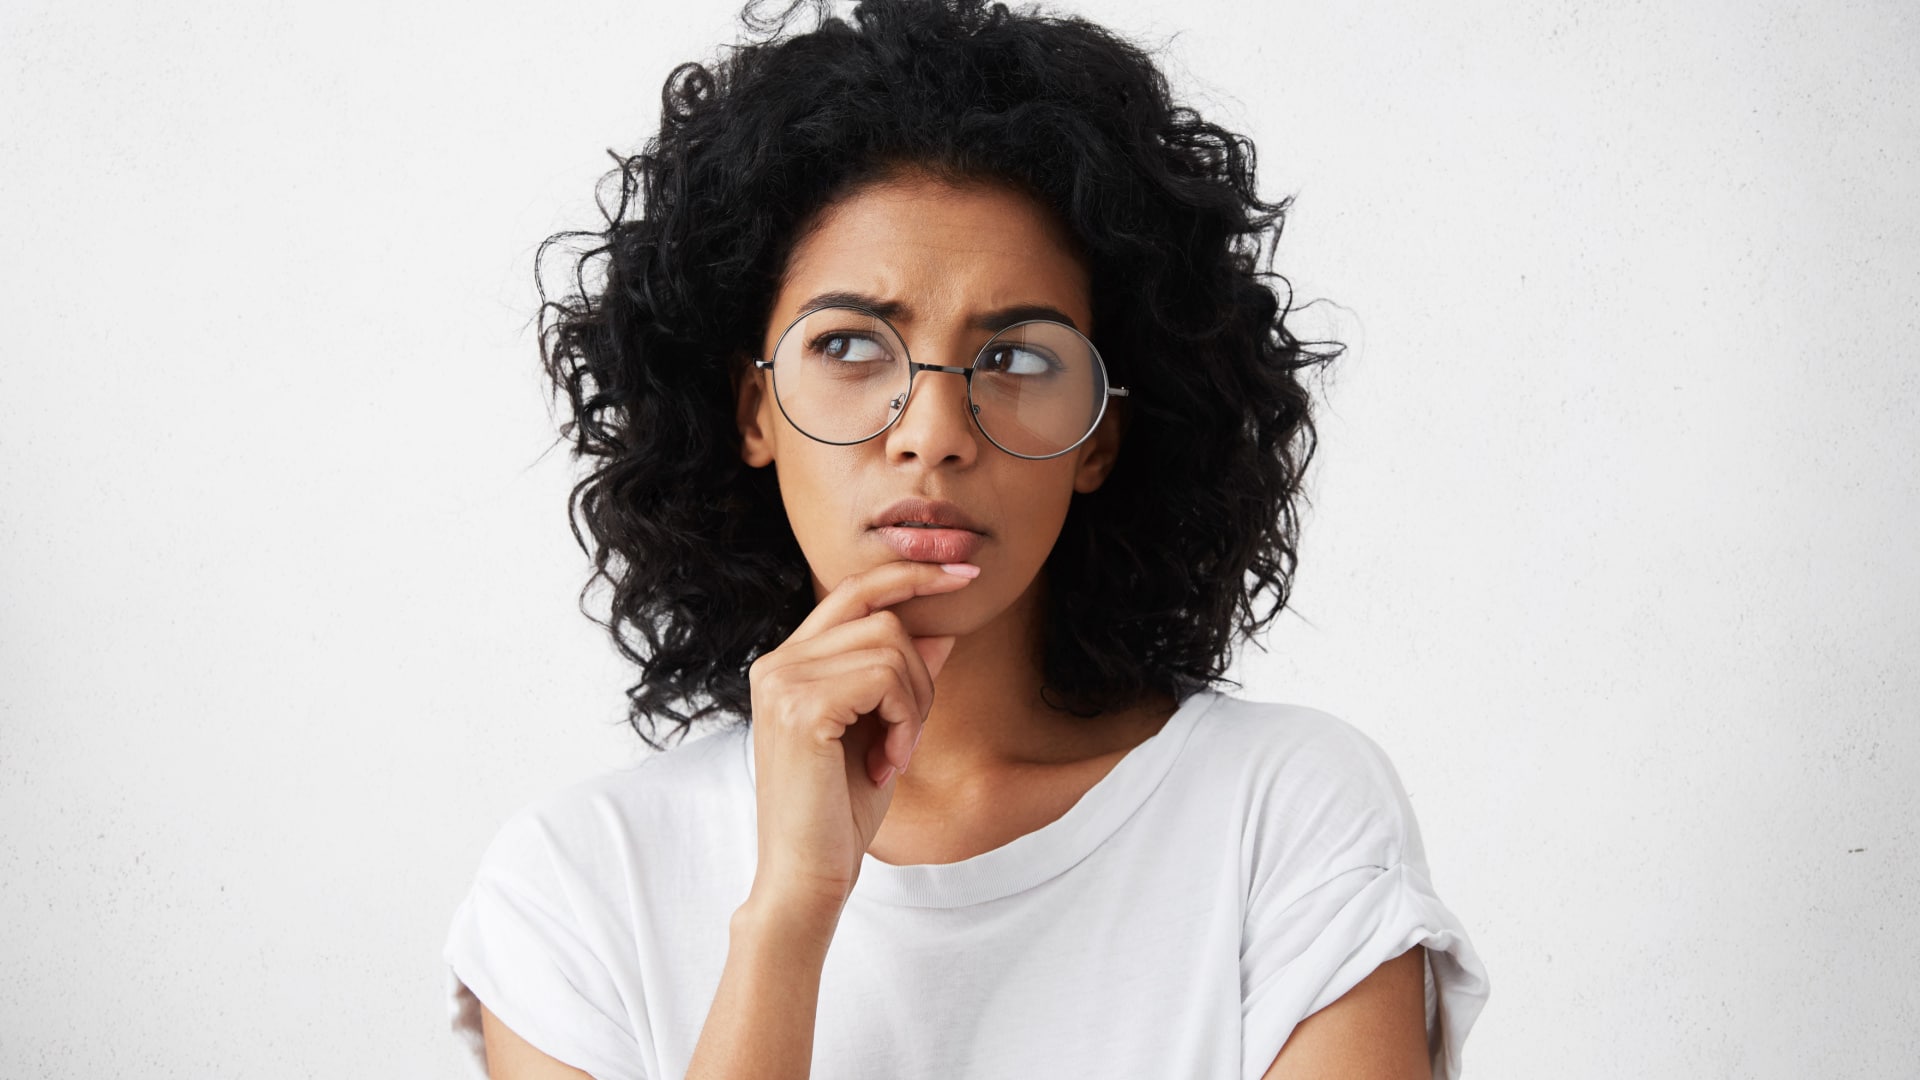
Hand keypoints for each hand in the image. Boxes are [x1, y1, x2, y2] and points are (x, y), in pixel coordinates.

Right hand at [742, 559, 975, 923]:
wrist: (806, 877)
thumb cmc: (839, 812)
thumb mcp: (882, 732)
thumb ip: (900, 677)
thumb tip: (940, 628)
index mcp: (787, 663)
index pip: (853, 590)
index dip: (910, 574)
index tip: (965, 572)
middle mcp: (776, 662)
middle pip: (882, 617)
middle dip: (921, 674)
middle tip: (907, 736)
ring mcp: (783, 681)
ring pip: (892, 646)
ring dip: (915, 705)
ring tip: (894, 754)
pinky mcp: (802, 706)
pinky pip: (887, 677)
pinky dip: (906, 720)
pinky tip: (889, 761)